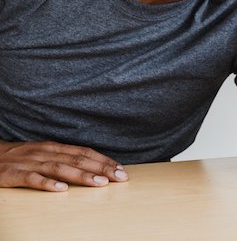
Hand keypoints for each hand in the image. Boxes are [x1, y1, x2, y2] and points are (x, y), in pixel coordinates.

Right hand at [0, 140, 128, 191]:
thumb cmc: (20, 158)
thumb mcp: (44, 154)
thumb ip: (65, 159)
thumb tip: (93, 167)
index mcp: (54, 148)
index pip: (85, 152)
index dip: (104, 160)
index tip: (121, 170)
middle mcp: (45, 153)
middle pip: (77, 159)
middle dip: (101, 168)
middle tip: (120, 177)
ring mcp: (29, 163)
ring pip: (60, 168)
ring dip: (81, 176)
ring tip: (99, 183)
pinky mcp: (13, 174)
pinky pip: (32, 179)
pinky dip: (47, 184)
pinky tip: (61, 190)